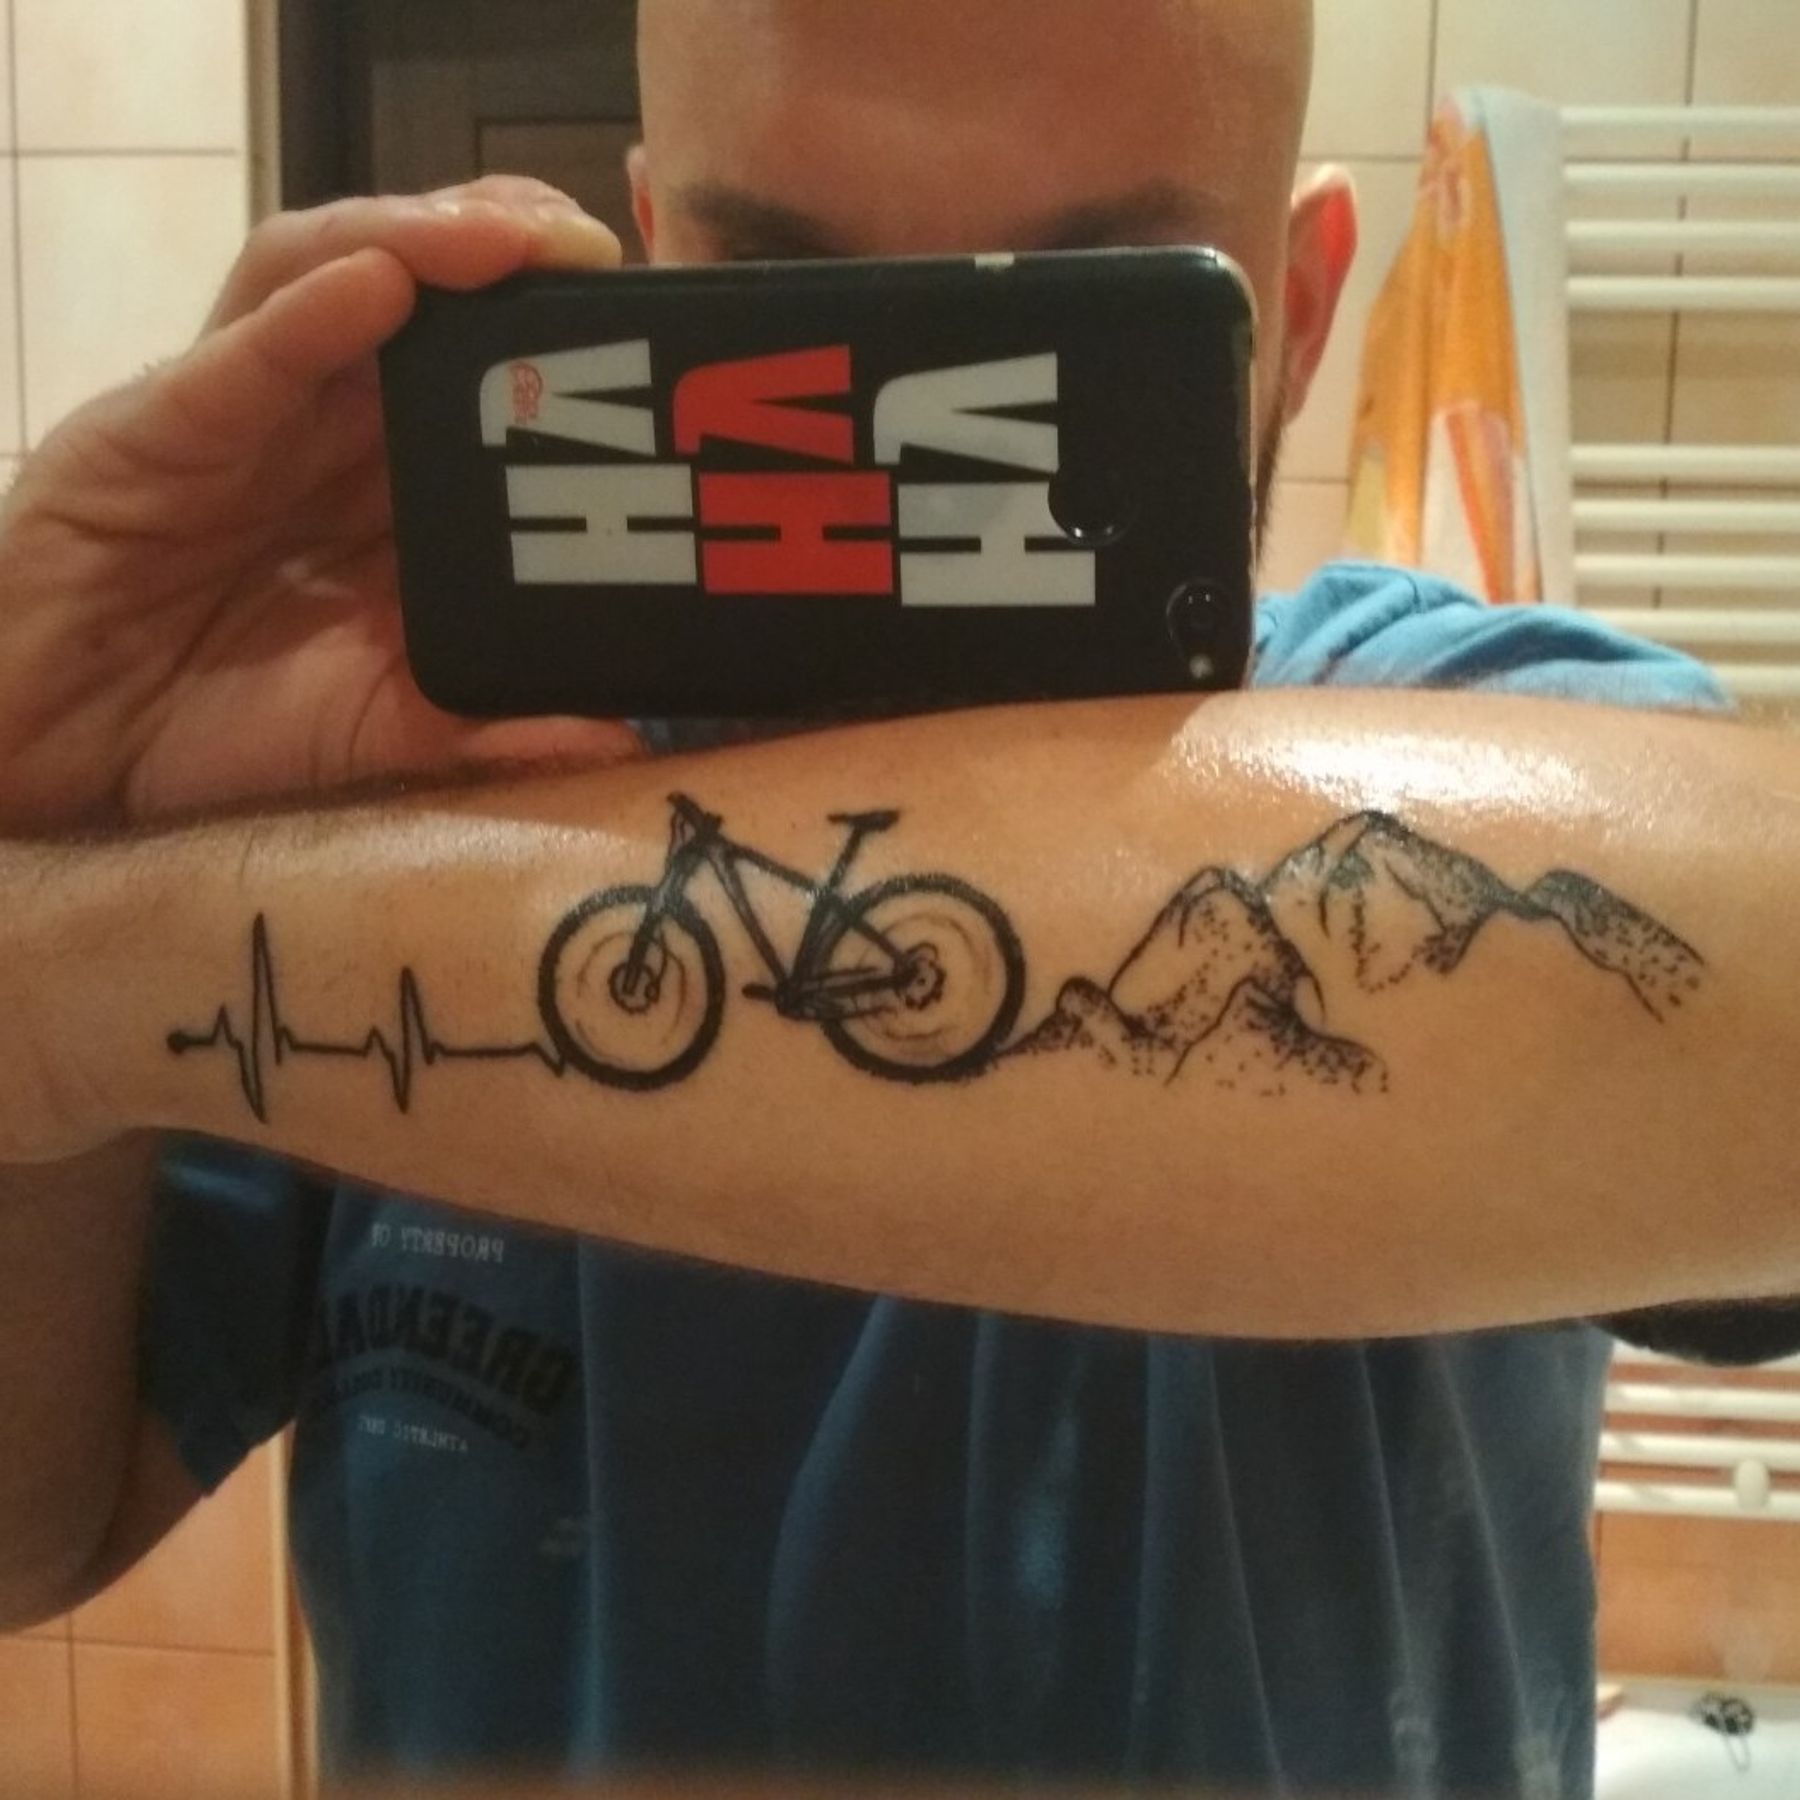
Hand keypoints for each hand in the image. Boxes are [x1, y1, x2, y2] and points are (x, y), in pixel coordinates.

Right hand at [0, 176, 643, 834]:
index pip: (482, 382)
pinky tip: (377, 281)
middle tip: (597, 250)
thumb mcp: (380, 730)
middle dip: (508, 255)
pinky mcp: (156, 425)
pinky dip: (308, 313)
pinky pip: (239, 353)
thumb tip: (620, 736)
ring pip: (329, 279)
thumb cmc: (215, 724)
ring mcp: (241, 411)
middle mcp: (323, 428)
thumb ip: (489, 725)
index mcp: (386, 488)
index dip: (563, 345)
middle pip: (421, 300)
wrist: (52, 748)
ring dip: (423, 243)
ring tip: (513, 234)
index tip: (653, 337)